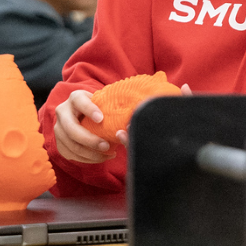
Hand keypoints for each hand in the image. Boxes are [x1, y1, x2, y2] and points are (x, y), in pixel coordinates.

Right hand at [55, 84, 192, 158]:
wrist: (87, 115)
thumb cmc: (113, 106)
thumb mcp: (123, 99)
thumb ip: (151, 95)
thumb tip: (185, 87)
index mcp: (78, 97)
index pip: (79, 99)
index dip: (89, 109)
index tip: (102, 119)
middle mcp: (65, 111)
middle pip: (71, 128)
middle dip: (89, 140)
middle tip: (107, 146)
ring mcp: (59, 128)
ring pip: (69, 144)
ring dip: (88, 152)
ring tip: (107, 153)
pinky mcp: (60, 142)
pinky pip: (68, 154)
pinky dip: (85, 158)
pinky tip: (101, 158)